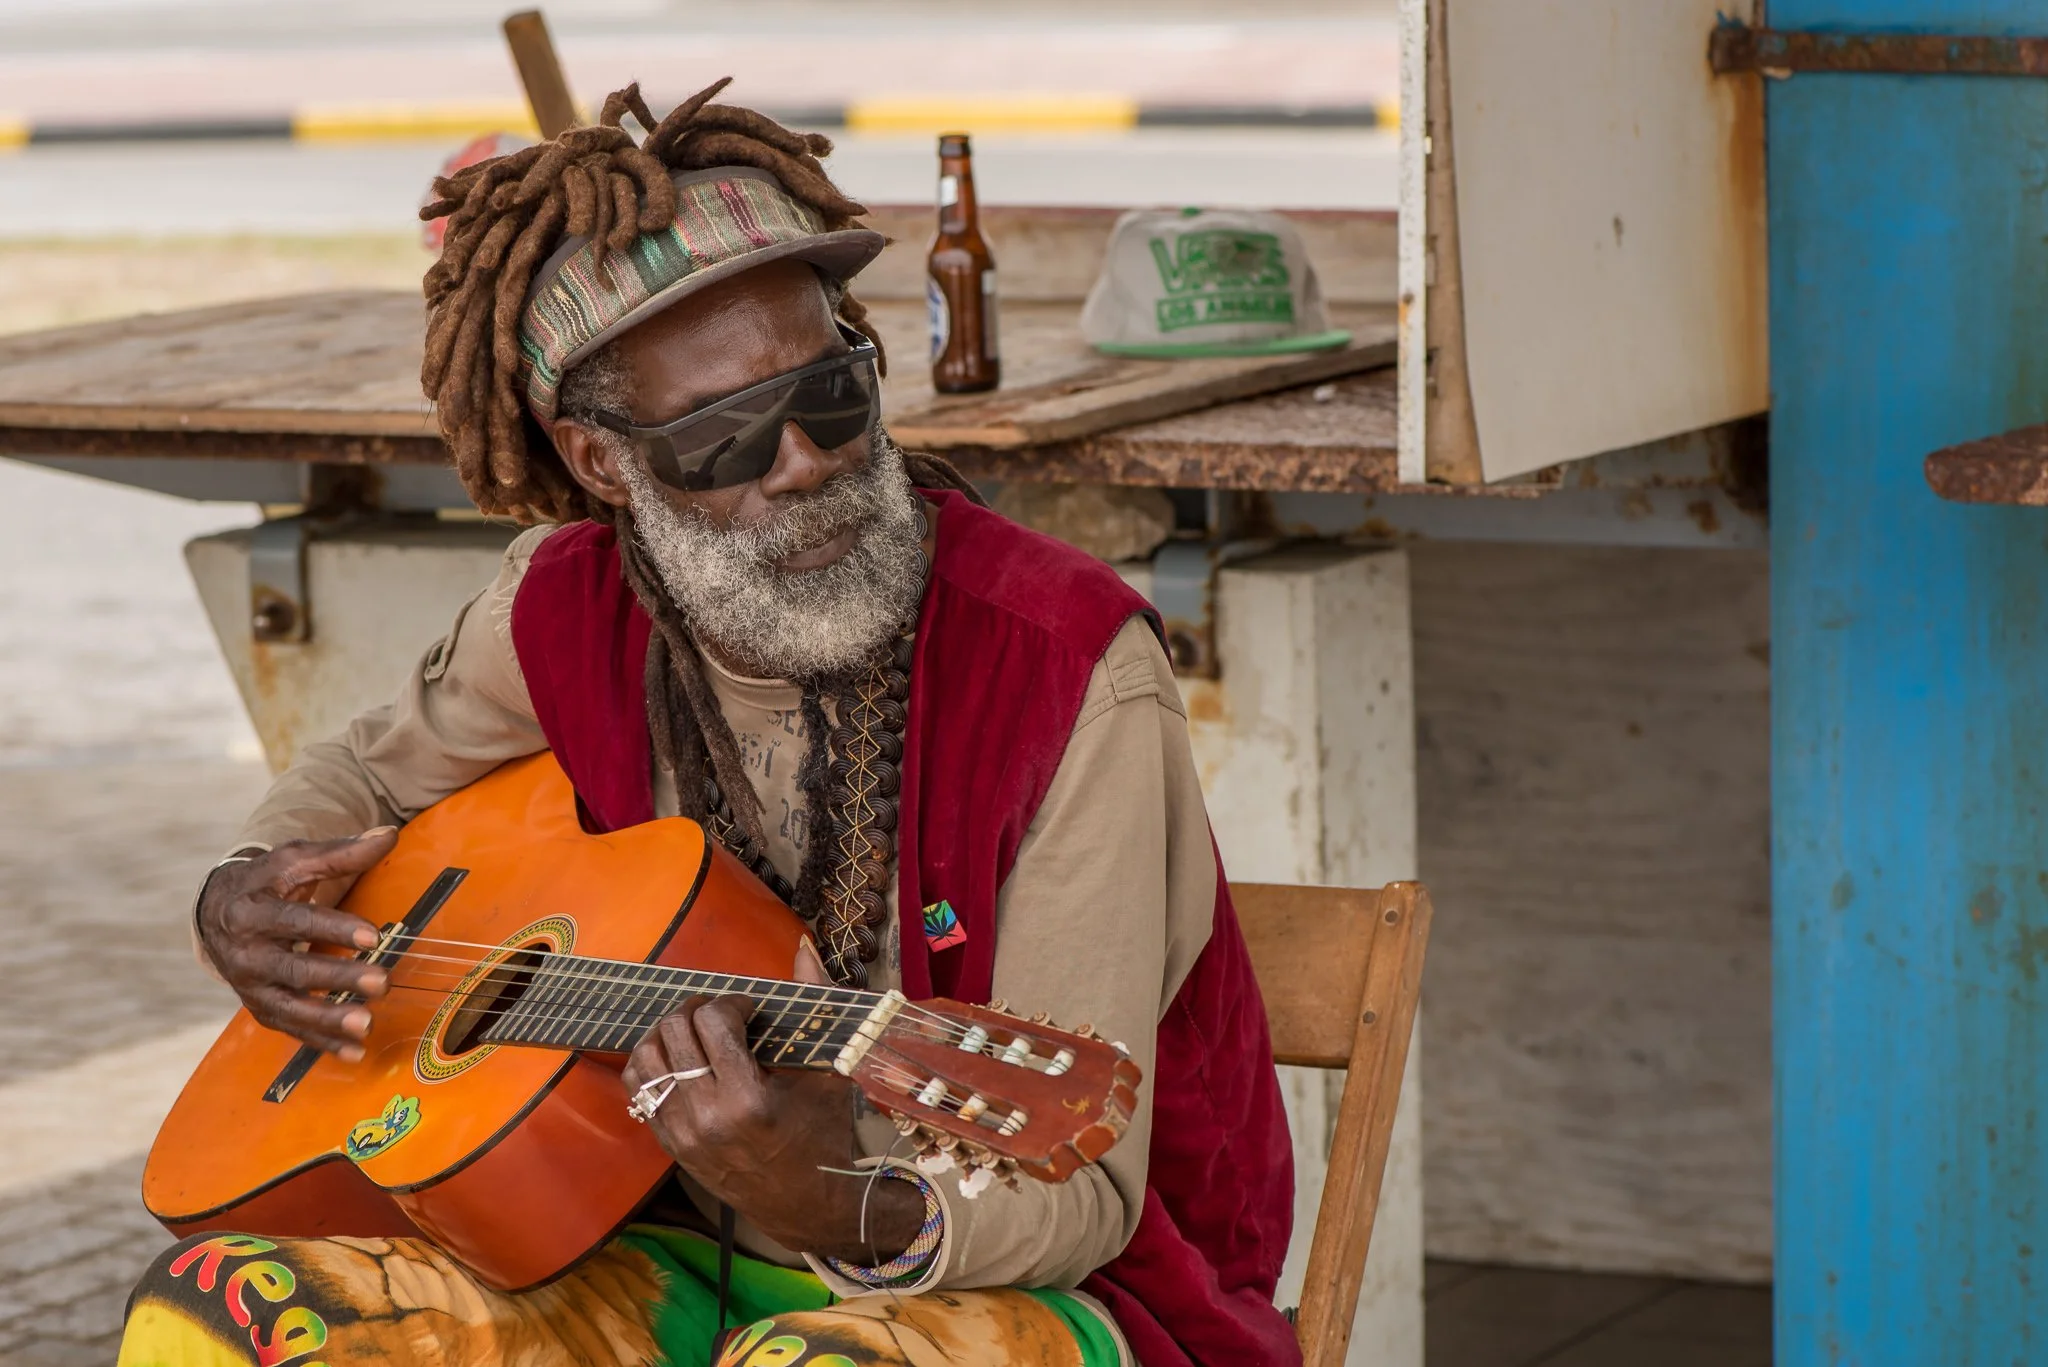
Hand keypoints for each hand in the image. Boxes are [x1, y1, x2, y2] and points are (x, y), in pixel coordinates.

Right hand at [197, 830, 400, 1058]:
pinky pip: (291, 1031)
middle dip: (338, 978)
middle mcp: (244, 954)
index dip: (334, 929)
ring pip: (289, 1008)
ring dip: (328, 1020)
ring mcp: (250, 986)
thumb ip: (341, 852)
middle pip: (293, 969)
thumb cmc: (268, 881)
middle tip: (382, 982)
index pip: (295, 921)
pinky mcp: (260, 1008)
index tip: (373, 936)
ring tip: (366, 1024)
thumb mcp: (295, 860)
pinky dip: (322, 1044)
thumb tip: (390, 834)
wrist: (219, 910)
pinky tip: (355, 1052)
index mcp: (250, 912)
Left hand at [621, 941, 921, 1263]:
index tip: (749, 1009)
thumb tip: (803, 946)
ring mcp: (682, 1134)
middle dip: (696, 1010)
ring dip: (668, 1033)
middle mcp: (707, 1118)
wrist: (809, 1203)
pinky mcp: (670, 1144)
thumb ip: (815, 1002)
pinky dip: (652, 1063)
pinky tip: (679, 1059)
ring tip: (695, 1034)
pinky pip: (638, 1089)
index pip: (711, 1021)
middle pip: (674, 1031)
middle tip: (721, 1015)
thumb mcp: (829, 1070)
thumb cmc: (826, 1133)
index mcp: (748, 1099)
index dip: (731, 1002)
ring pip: (645, 1058)